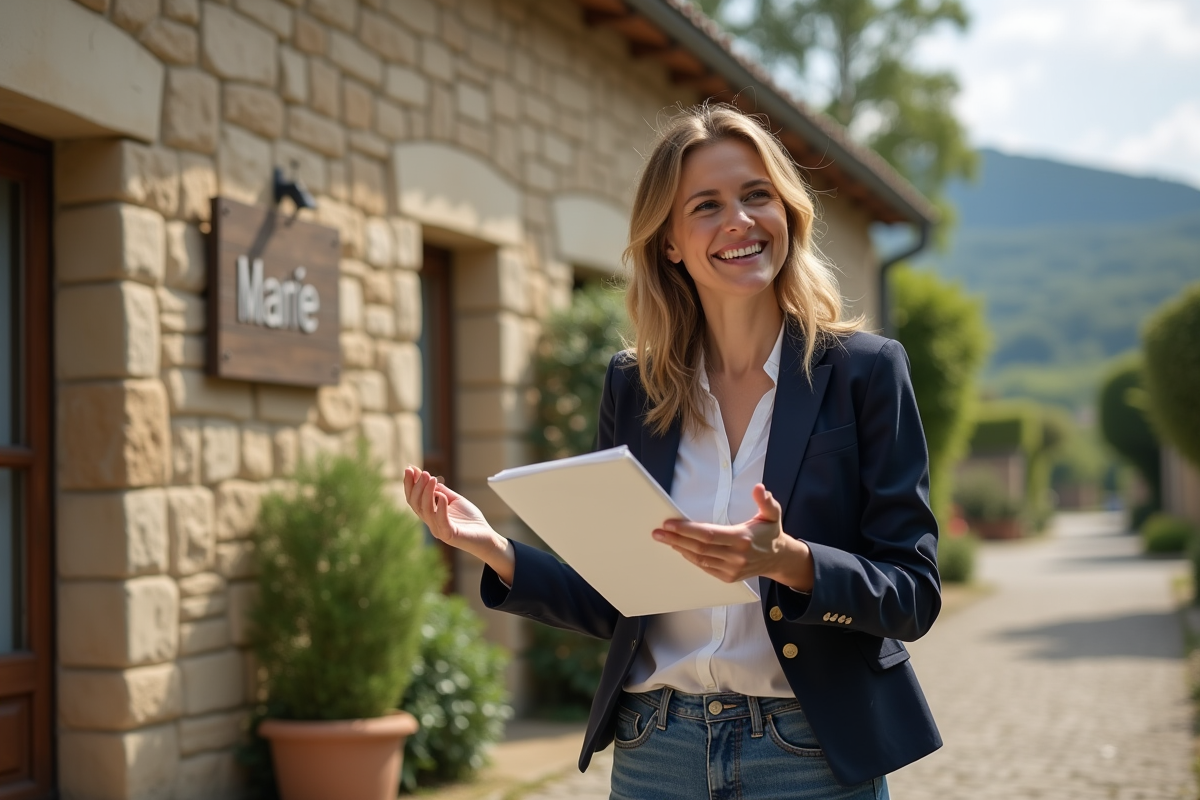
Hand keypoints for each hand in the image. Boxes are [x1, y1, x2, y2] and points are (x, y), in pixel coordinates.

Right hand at [402, 467, 514, 582]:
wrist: (486, 536)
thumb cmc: (470, 519)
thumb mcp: (454, 499)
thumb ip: (441, 490)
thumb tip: (428, 477)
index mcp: (430, 514)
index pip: (413, 499)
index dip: (409, 484)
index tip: (409, 469)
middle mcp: (431, 522)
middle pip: (415, 504)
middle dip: (416, 486)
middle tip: (424, 473)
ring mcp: (439, 529)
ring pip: (425, 510)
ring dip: (427, 493)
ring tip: (432, 478)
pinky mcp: (449, 534)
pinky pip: (441, 520)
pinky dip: (440, 507)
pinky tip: (442, 496)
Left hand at [652, 483, 813, 589]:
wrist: (778, 558)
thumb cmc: (770, 532)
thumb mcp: (772, 513)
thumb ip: (765, 500)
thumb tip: (759, 488)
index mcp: (742, 539)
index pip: (708, 534)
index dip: (687, 530)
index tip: (670, 523)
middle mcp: (736, 556)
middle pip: (699, 548)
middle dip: (676, 539)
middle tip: (658, 532)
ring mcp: (732, 569)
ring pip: (699, 559)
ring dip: (680, 548)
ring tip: (664, 538)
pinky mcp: (728, 577)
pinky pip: (704, 567)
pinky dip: (690, 558)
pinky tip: (680, 548)